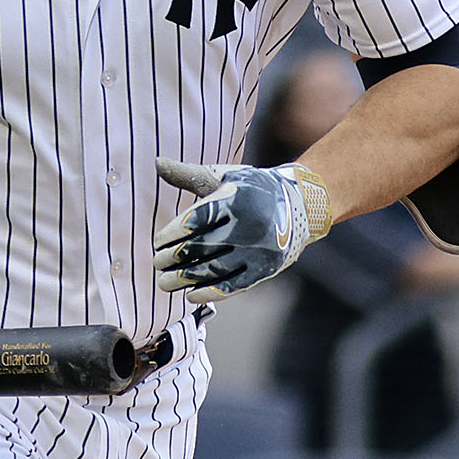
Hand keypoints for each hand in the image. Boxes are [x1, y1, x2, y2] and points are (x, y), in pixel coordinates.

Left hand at [153, 157, 324, 300]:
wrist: (301, 204)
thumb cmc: (252, 188)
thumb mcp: (224, 177)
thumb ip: (190, 175)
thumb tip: (157, 163)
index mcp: (236, 199)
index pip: (196, 220)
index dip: (172, 234)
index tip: (158, 242)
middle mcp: (249, 225)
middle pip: (201, 246)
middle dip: (174, 258)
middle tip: (158, 264)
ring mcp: (259, 249)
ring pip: (214, 268)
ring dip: (185, 279)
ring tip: (165, 283)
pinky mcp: (266, 268)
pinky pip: (234, 285)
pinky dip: (210, 292)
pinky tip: (190, 296)